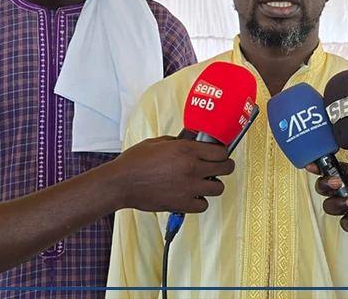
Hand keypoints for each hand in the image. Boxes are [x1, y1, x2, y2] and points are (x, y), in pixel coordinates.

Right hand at [112, 136, 234, 213]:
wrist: (121, 183)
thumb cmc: (135, 162)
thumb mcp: (157, 142)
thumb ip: (178, 142)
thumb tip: (191, 143)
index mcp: (186, 150)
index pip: (221, 151)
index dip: (221, 152)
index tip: (218, 153)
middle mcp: (191, 168)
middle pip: (226, 168)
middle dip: (224, 166)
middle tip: (218, 166)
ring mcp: (189, 188)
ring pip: (218, 188)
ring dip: (213, 184)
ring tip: (203, 182)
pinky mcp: (182, 204)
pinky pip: (204, 205)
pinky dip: (200, 201)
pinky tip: (192, 196)